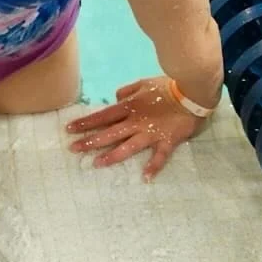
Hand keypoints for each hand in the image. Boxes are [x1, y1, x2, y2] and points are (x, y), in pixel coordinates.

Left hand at [65, 76, 206, 179]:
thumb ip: (127, 91)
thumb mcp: (143, 83)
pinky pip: (160, 156)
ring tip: (97, 164)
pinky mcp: (167, 141)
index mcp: (130, 106)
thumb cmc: (167, 87)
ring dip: (112, 155)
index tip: (69, 129)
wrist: (192, 91)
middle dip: (90, 141)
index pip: (103, 116)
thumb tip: (114, 98)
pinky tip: (145, 178)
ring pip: (128, 146)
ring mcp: (151, 133)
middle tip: (73, 149)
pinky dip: (154, 167)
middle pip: (110, 132)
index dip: (86, 122)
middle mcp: (137, 121)